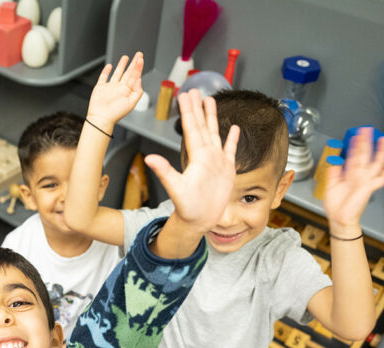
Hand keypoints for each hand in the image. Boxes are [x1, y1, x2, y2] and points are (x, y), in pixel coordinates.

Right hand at [86, 52, 143, 129]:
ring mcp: (110, 87)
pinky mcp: (100, 88)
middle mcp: (119, 88)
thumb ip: (137, 91)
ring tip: (126, 58)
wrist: (101, 118)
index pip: (134, 76)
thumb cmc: (116, 114)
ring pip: (117, 73)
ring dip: (121, 65)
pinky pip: (104, 77)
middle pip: (128, 73)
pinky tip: (109, 66)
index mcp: (127, 91)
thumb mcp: (131, 103)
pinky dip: (106, 71)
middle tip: (138, 55)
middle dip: (134, 63)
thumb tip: (139, 79)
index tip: (140, 59)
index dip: (138, 67)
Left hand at [144, 90, 238, 232]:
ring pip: (215, 133)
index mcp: (196, 156)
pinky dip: (233, 139)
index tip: (185, 95)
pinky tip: (234, 128)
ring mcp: (217, 161)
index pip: (191, 128)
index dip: (188, 111)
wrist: (199, 221)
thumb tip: (149, 158)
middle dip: (198, 108)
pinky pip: (231, 150)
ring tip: (211, 100)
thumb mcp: (176, 188)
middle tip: (195, 90)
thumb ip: (164, 171)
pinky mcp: (227, 170)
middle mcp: (206, 155)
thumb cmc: (187, 208)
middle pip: (202, 126)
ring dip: (213, 117)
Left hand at [324, 128, 383, 233]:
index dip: (355, 146)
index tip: (357, 135)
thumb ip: (333, 173)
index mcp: (350, 175)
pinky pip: (381, 178)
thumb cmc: (337, 206)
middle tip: (368, 130)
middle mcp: (359, 176)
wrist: (340, 219)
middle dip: (366, 142)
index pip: (354, 156)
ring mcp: (365, 181)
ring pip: (376, 163)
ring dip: (381, 151)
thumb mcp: (331, 186)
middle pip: (365, 155)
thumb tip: (334, 162)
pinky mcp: (369, 188)